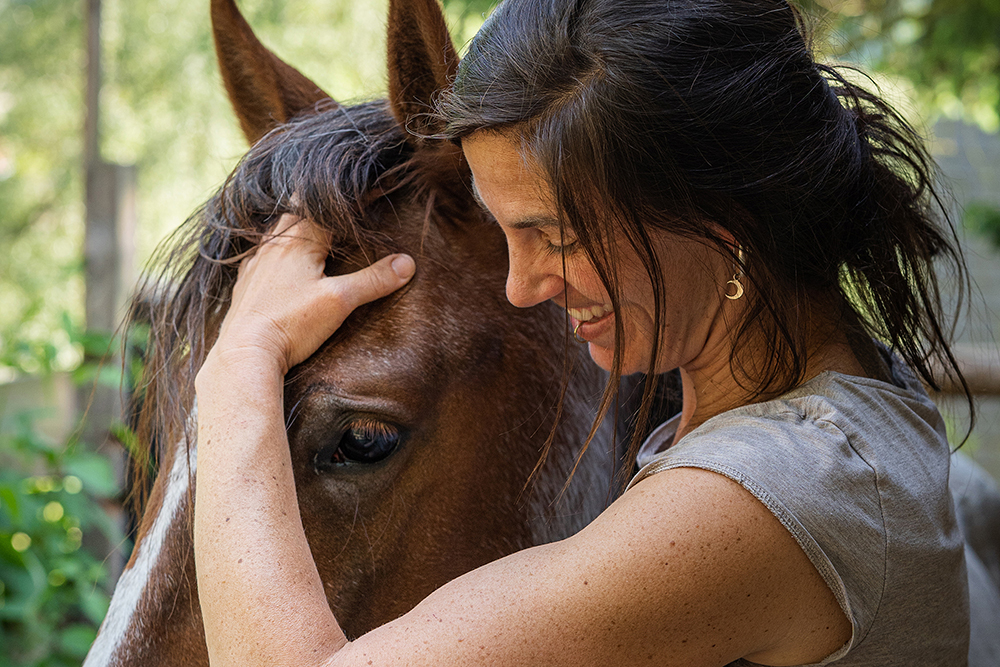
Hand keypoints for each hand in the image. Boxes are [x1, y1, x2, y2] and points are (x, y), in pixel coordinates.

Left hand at [204, 214, 415, 375]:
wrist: (245, 352)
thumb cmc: (292, 323)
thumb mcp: (340, 301)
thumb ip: (373, 280)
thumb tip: (407, 263)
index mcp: (297, 243)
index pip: (321, 209)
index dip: (341, 203)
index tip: (359, 195)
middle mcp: (272, 247)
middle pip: (294, 215)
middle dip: (313, 210)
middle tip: (331, 208)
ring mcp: (255, 266)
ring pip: (275, 235)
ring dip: (292, 229)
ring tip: (306, 230)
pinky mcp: (245, 287)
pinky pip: (259, 258)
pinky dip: (273, 253)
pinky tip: (276, 264)